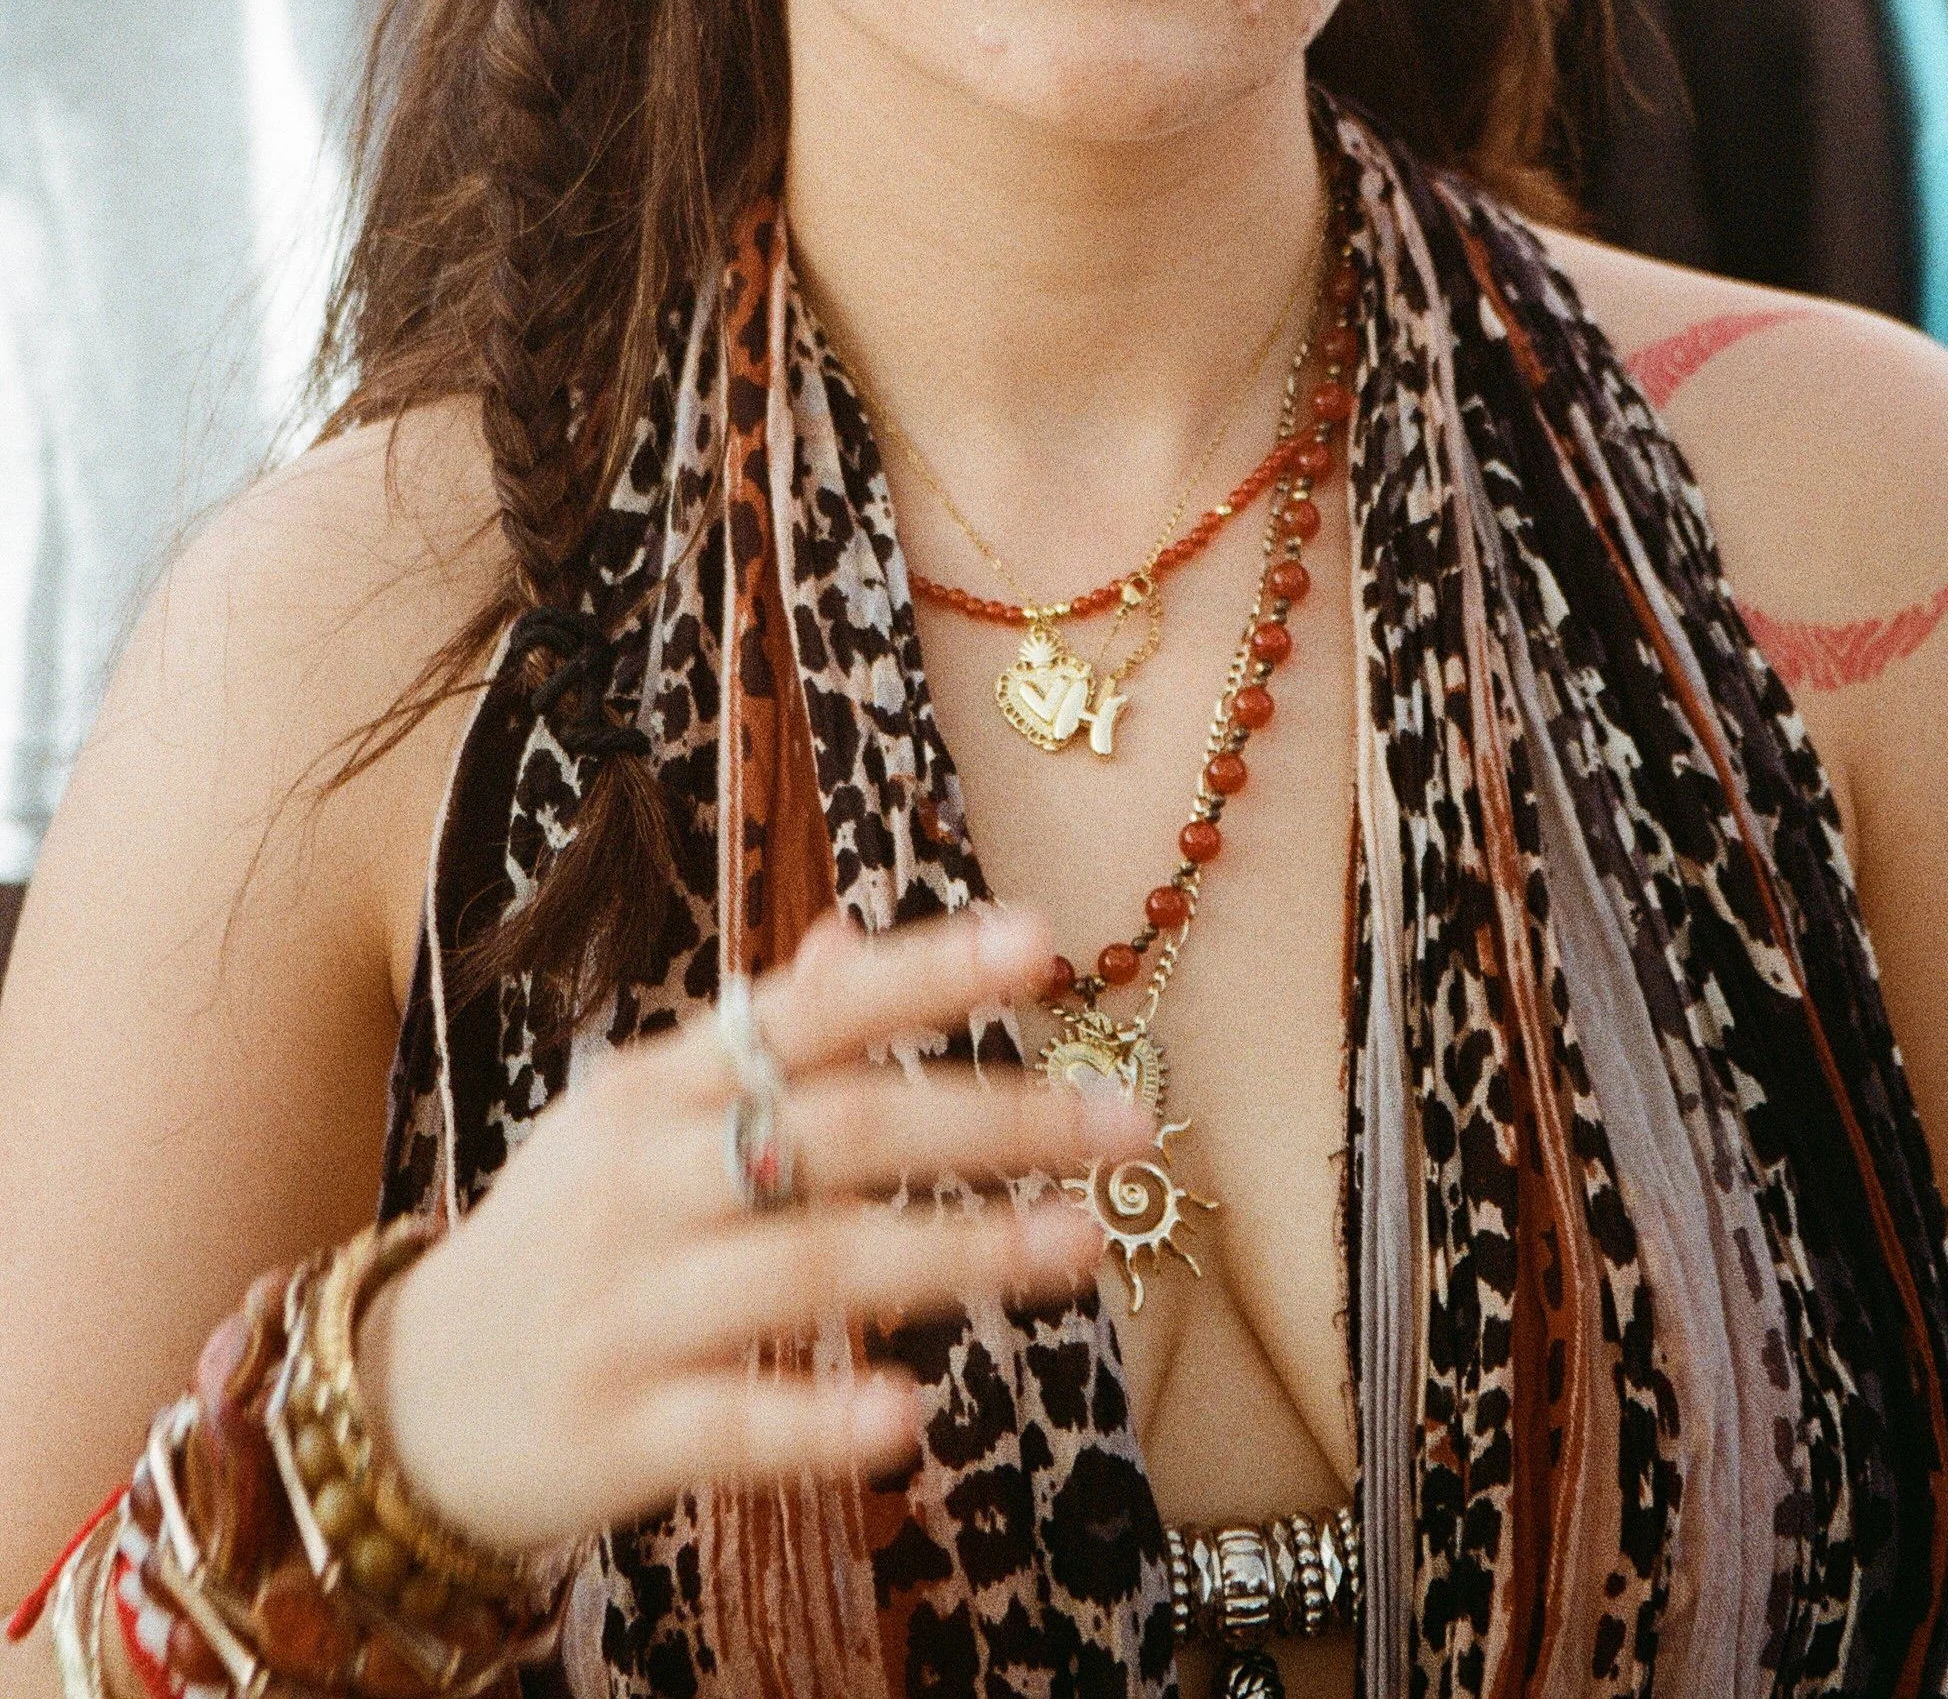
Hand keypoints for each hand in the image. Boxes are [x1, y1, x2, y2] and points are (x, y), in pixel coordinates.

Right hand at [358, 905, 1139, 1548]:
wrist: (399, 1403)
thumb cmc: (562, 1241)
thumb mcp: (636, 1120)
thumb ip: (751, 1038)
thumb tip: (852, 938)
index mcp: (654, 1088)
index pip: (807, 1011)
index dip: (924, 971)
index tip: (1045, 946)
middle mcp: (641, 1179)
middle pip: (837, 1130)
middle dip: (993, 1120)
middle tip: (1125, 1122)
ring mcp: (626, 1306)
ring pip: (809, 1266)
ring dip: (957, 1254)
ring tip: (1082, 1246)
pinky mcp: (615, 1431)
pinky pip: (732, 1422)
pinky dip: (821, 1417)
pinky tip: (912, 1413)